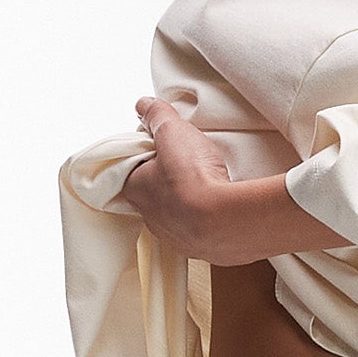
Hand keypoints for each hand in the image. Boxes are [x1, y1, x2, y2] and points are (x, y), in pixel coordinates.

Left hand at [123, 96, 350, 265]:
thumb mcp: (172, 131)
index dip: (145, 158)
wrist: (227, 220)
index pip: (130, 172)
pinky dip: (211, 222)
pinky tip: (223, 208)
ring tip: (209, 186)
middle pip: (154, 196)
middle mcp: (151, 219)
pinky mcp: (205, 251)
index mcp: (136, 190)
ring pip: (178, 218)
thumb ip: (157, 115)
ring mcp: (178, 239)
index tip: (161, 149)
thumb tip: (144, 105)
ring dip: (190, 204)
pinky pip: (204, 235)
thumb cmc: (193, 178)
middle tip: (188, 166)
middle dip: (168, 182)